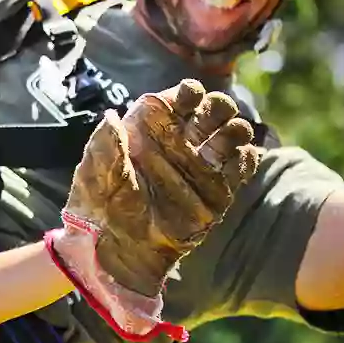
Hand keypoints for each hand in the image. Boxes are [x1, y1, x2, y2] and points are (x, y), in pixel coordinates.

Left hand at [53, 79, 260, 340]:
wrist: (117, 249)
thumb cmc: (100, 207)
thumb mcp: (96, 175)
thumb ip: (105, 146)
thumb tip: (110, 117)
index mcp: (150, 128)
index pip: (179, 98)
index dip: (189, 93)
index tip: (188, 97)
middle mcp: (179, 141)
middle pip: (214, 110)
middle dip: (218, 108)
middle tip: (208, 122)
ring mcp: (200, 165)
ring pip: (233, 134)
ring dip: (233, 132)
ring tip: (214, 151)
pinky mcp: (218, 191)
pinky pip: (243, 166)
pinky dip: (247, 159)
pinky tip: (235, 162)